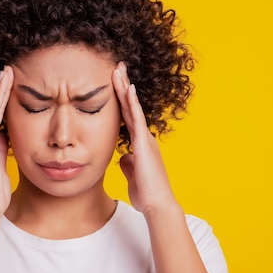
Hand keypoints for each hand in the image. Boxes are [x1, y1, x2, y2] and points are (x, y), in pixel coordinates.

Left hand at [112, 63, 178, 217]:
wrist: (157, 205)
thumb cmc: (146, 194)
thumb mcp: (132, 176)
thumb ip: (128, 164)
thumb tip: (122, 157)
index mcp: (140, 145)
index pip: (127, 117)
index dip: (121, 101)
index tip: (115, 84)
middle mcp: (144, 138)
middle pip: (130, 107)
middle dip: (123, 87)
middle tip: (117, 67)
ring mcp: (145, 138)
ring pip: (132, 108)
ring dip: (125, 88)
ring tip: (118, 69)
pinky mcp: (144, 143)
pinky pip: (136, 119)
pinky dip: (131, 103)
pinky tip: (128, 88)